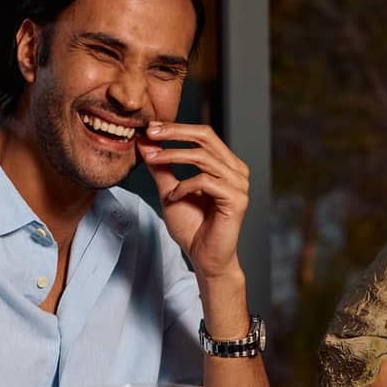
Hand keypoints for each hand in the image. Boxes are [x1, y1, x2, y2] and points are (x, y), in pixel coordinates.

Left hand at [137, 121, 248, 279]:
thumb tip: (147, 143)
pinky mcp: (237, 199)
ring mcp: (239, 184)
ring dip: (173, 157)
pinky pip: (206, 181)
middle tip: (150, 132)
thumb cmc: (192, 227)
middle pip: (206, 137)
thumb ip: (162, 168)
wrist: (204, 258)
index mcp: (225, 164)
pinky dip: (184, 187)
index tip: (150, 128)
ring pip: (203, 157)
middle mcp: (236, 170)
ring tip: (153, 162)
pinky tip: (173, 198)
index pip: (203, 134)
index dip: (176, 128)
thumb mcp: (170, 191)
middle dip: (175, 132)